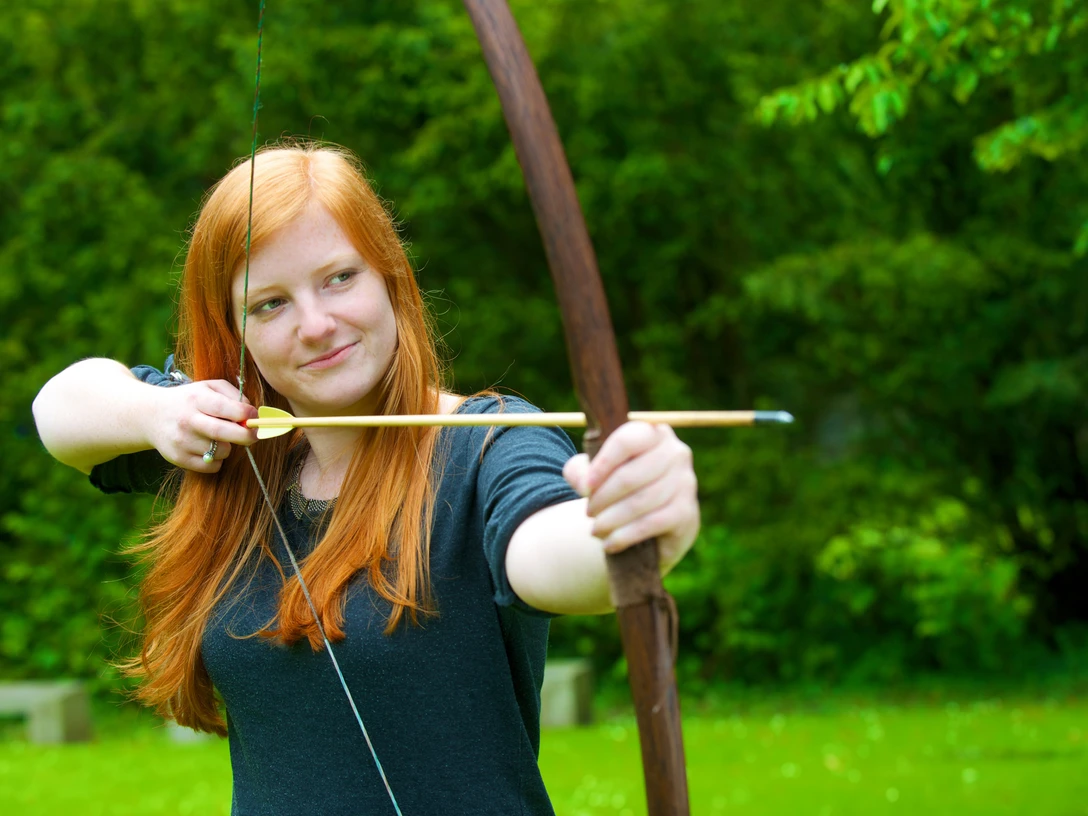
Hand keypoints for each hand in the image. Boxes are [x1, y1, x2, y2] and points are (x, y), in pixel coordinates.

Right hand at [146, 380, 258, 472]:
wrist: (151, 415)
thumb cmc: (189, 400)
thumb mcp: (209, 387)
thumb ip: (234, 395)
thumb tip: (253, 413)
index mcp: (196, 399)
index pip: (227, 408)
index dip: (247, 414)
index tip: (254, 416)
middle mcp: (187, 420)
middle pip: (224, 433)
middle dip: (247, 436)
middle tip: (254, 435)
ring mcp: (181, 441)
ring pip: (221, 451)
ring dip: (229, 447)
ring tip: (220, 438)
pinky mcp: (178, 458)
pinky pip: (212, 466)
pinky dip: (218, 460)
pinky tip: (209, 448)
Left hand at [563, 422, 699, 571]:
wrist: (648, 527)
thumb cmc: (618, 490)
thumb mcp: (595, 475)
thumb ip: (580, 471)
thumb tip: (584, 483)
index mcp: (653, 433)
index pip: (627, 441)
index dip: (602, 464)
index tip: (585, 487)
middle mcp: (675, 452)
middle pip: (631, 475)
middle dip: (603, 498)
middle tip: (588, 513)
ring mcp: (686, 482)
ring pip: (641, 501)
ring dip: (611, 519)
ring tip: (595, 529)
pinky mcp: (687, 512)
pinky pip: (652, 523)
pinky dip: (626, 535)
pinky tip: (609, 544)